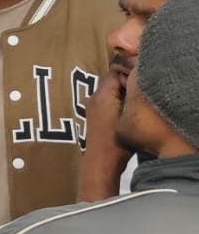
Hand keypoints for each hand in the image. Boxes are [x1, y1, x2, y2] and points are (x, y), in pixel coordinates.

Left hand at [77, 77, 132, 200]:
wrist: (100, 163)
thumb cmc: (116, 141)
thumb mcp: (129, 114)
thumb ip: (129, 94)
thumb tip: (133, 80)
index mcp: (102, 94)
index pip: (115, 70)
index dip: (129, 72)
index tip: (140, 80)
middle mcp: (93, 97)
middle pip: (111, 79)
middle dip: (125, 81)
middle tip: (139, 90)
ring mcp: (91, 106)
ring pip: (109, 90)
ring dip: (121, 92)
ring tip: (134, 101)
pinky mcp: (93, 116)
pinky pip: (106, 100)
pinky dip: (116, 101)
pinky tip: (126, 111)